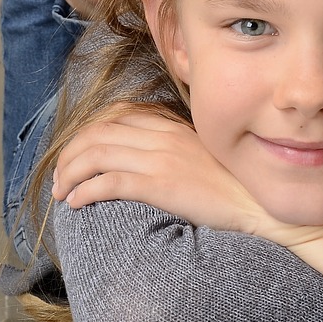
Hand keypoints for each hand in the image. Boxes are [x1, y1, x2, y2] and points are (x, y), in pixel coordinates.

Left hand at [53, 109, 322, 274]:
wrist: (262, 204)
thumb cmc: (237, 186)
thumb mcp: (205, 155)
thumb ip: (178, 150)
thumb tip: (157, 161)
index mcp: (172, 126)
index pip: (118, 117)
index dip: (90, 133)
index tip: (78, 152)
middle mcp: (162, 136)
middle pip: (99, 133)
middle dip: (71, 153)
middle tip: (60, 176)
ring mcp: (160, 158)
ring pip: (97, 155)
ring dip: (70, 172)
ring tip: (61, 191)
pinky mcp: (159, 184)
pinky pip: (109, 181)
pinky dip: (85, 190)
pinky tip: (75, 203)